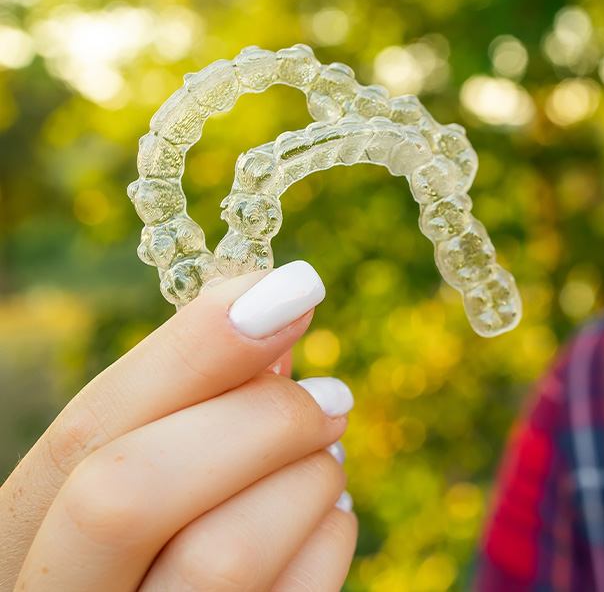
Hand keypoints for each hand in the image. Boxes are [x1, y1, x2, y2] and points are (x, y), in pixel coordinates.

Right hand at [0, 260, 356, 590]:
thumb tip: (272, 311)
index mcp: (25, 543)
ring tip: (326, 457)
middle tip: (331, 394)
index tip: (290, 289)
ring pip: (222, 555)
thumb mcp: (150, 482)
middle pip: (130, 494)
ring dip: (307, 480)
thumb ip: (190, 410)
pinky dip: (331, 537)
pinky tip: (326, 518)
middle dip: (254, 421)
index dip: (190, 351)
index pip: (85, 436)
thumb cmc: (166, 547)